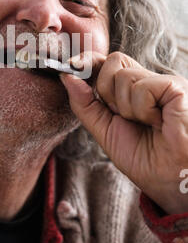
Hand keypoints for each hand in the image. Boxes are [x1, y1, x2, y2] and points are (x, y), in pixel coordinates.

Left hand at [60, 51, 187, 214]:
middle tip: (124, 117)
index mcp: (132, 90)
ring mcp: (163, 83)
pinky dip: (143, 110)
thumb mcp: (104, 130)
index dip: (89, 62)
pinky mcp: (176, 87)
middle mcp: (148, 82)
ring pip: (124, 76)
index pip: (107, 63)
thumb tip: (66, 76)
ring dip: (126, 108)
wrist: (171, 181)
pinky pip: (141, 88)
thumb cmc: (145, 159)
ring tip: (146, 124)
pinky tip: (159, 122)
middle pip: (113, 62)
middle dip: (107, 92)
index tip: (71, 66)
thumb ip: (85, 104)